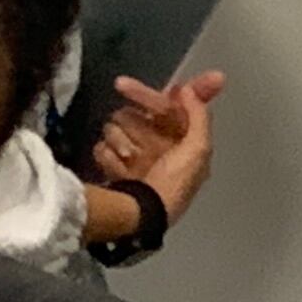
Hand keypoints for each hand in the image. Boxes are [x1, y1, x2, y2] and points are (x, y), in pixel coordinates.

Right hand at [88, 69, 224, 223]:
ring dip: (120, 141)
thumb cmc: (173, 184)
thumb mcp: (199, 149)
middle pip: (135, 113)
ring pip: (115, 127)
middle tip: (122, 97)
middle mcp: (157, 145)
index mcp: (180, 140)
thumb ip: (199, 114)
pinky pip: (102, 147)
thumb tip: (188, 88)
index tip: (128, 85)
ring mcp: (133, 156)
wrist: (141, 215)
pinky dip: (109, 158)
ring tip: (129, 159)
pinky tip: (119, 172)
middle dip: (132, 119)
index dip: (153, 94)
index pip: (166, 107)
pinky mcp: (112, 167)